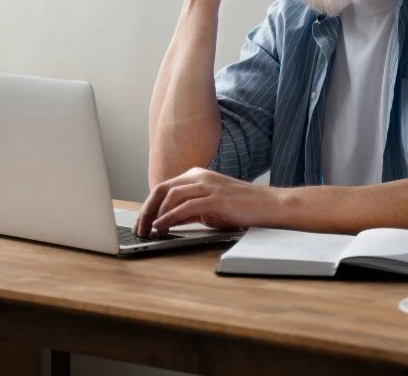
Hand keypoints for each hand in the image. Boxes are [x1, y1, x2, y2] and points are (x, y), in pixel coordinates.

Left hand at [134, 167, 281, 235]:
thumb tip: (166, 221)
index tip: (141, 223)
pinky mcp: (215, 198)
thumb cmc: (241, 208)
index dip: (148, 206)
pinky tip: (161, 227)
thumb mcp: (209, 208)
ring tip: (148, 231)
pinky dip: (169, 217)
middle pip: (161, 190)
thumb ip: (188, 211)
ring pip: (170, 196)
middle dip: (146, 210)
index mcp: (196, 176)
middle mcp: (199, 176)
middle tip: (138, 228)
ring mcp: (207, 186)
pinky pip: (185, 207)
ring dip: (155, 215)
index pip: (163, 188)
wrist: (269, 206)